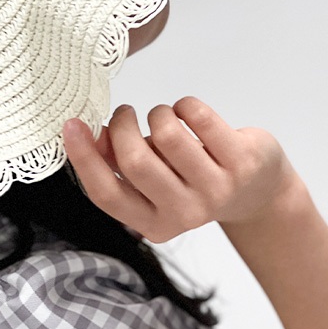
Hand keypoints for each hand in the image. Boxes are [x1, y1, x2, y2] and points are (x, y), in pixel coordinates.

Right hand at [62, 96, 298, 242]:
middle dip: (123, 125)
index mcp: (152, 224)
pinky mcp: (242, 161)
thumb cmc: (190, 179)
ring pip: (167, 134)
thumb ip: (117, 164)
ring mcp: (216, 189)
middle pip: (135, 161)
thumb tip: (87, 134)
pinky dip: (185, 105)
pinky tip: (189, 114)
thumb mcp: (152, 183)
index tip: (70, 123)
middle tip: (125, 113)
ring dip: (158, 113)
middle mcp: (184, 214)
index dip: (84, 157)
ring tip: (164, 116)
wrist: (256, 191)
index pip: (106, 193)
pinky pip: (198, 116)